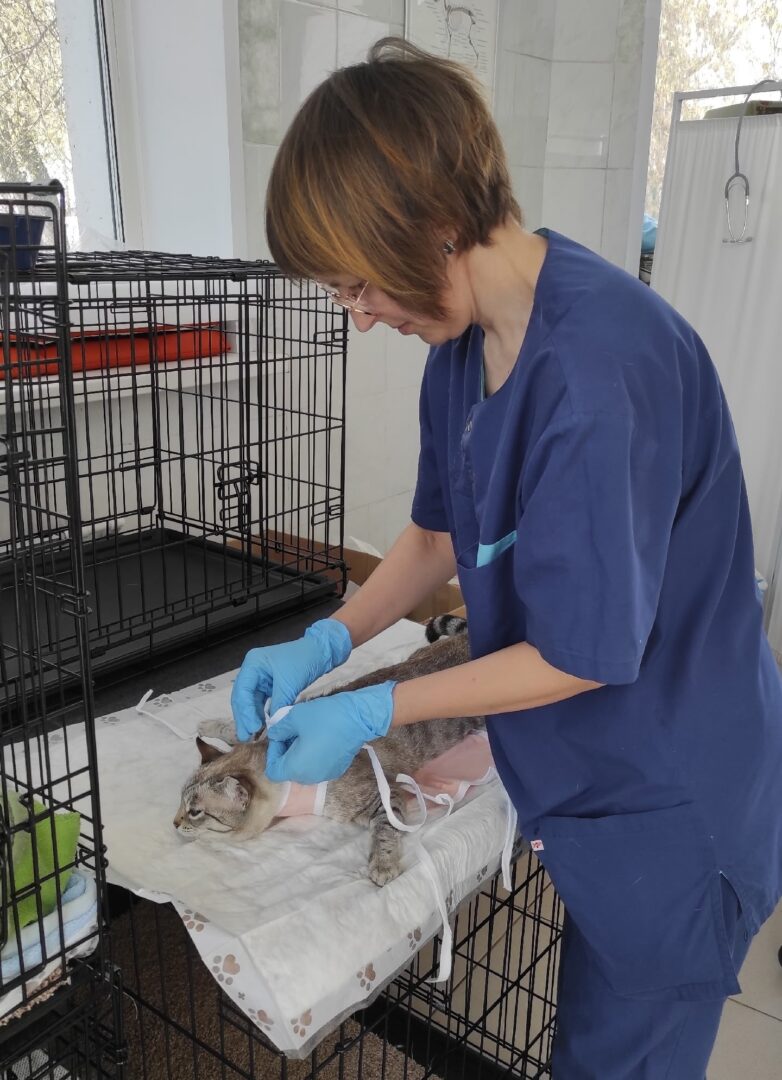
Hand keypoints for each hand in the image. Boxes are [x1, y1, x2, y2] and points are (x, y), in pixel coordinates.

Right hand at [231, 619, 351, 741]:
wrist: (321, 651)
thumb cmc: (304, 660)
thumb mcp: (289, 684)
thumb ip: (278, 705)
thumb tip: (272, 727)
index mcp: (253, 663)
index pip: (242, 691)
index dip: (245, 711)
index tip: (252, 728)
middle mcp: (253, 669)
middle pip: (242, 697)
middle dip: (244, 717)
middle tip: (246, 736)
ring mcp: (260, 677)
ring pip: (250, 701)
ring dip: (251, 717)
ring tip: (251, 736)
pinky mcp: (269, 684)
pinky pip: (261, 702)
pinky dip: (261, 713)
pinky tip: (262, 727)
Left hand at [265, 682, 395, 783]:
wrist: (359, 718)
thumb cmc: (324, 717)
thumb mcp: (294, 717)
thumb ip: (279, 729)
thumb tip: (275, 735)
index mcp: (296, 768)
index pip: (273, 770)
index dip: (272, 753)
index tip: (280, 735)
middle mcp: (309, 778)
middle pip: (288, 771)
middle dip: (286, 752)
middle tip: (291, 732)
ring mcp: (325, 776)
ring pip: (303, 769)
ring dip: (300, 754)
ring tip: (306, 734)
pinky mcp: (336, 770)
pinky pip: (317, 766)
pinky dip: (314, 756)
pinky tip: (320, 738)